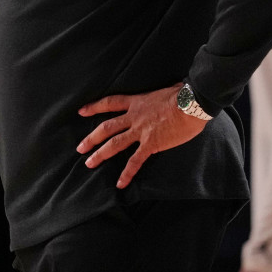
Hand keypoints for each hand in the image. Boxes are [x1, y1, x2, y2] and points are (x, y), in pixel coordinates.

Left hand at [76, 83, 206, 187]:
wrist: (192, 104)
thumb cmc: (184, 94)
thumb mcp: (167, 90)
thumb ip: (162, 94)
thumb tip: (174, 88)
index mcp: (137, 102)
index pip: (110, 103)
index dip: (94, 107)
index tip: (81, 112)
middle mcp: (134, 117)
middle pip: (106, 128)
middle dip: (91, 138)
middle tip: (80, 148)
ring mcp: (141, 131)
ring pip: (114, 144)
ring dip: (100, 154)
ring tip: (89, 163)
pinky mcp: (151, 144)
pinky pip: (135, 161)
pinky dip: (127, 173)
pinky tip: (120, 183)